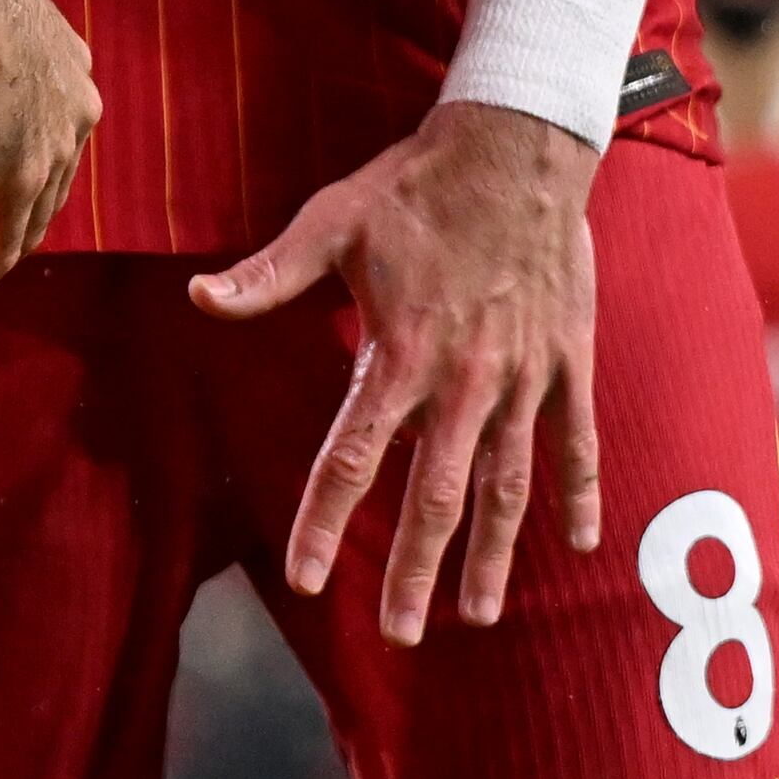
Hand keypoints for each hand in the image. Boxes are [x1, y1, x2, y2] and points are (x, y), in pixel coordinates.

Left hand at [192, 99, 601, 642]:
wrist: (519, 143)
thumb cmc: (416, 185)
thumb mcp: (331, 221)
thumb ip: (270, 274)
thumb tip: (198, 297)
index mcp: (398, 354)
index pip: (351, 459)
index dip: (324, 522)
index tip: (307, 579)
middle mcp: (461, 380)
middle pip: (434, 496)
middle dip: (413, 570)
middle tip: (398, 635)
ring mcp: (520, 376)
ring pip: (508, 486)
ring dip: (494, 556)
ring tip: (480, 617)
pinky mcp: (567, 361)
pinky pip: (577, 441)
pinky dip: (580, 493)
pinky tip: (581, 544)